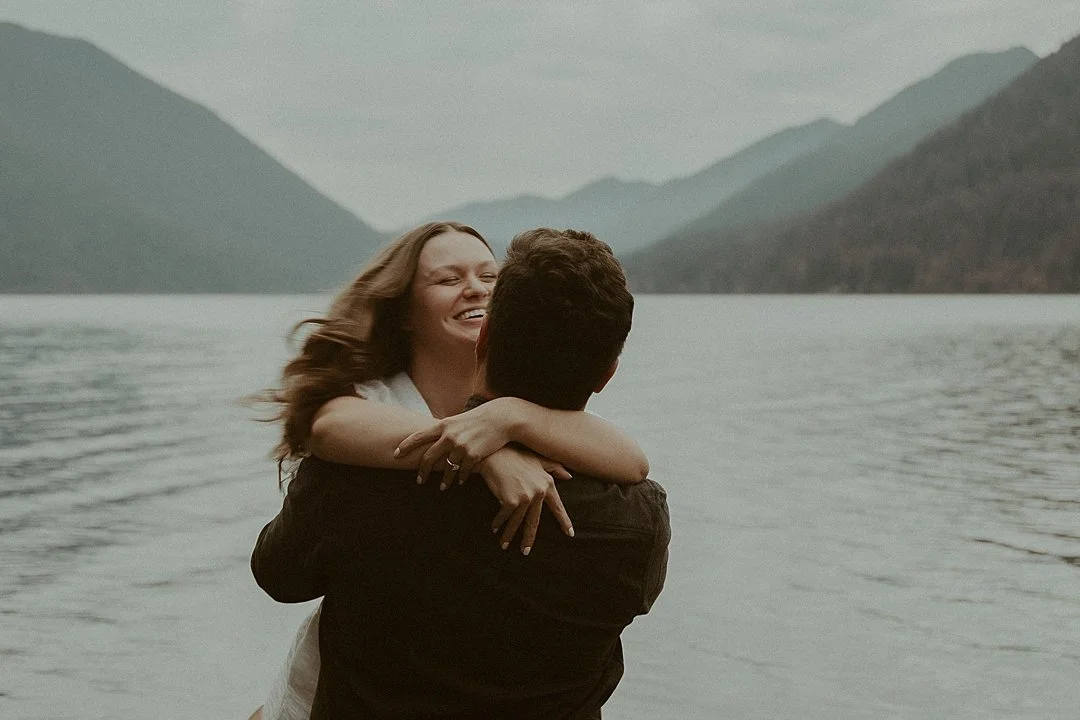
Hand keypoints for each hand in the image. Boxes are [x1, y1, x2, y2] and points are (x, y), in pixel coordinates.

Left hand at [394, 398, 524, 488]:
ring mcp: (461, 446)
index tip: (394, 454)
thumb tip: (431, 439)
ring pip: (447, 468)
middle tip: (419, 480)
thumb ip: (445, 430)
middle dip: (422, 471)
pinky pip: (463, 471)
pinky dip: (461, 478)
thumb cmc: (479, 419)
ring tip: (442, 487)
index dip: (404, 446)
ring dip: (444, 479)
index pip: (418, 436)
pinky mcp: (473, 455)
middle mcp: (449, 436)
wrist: (501, 418)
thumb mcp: (458, 420)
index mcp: (443, 425)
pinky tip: (461, 482)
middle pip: (429, 457)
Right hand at [476, 446, 573, 554]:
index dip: (564, 521)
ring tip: (504, 545)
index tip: (570, 534)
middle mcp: (538, 492)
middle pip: (534, 521)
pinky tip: (494, 529)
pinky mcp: (510, 501)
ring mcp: (525, 498)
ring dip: (509, 535)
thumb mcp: (537, 460)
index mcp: (547, 484)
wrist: (494, 453)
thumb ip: (554, 468)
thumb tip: (569, 476)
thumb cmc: (514, 455)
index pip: (557, 506)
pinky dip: (498, 523)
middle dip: (528, 538)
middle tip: (525, 551)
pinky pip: (504, 517)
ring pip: (517, 522)